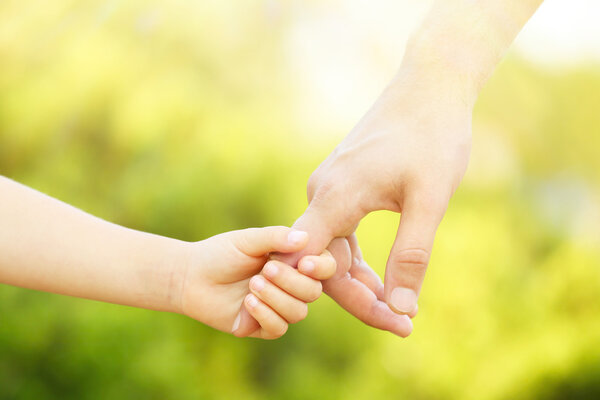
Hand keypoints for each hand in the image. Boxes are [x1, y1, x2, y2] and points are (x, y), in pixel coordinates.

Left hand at [177, 226, 335, 338]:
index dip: (321, 267)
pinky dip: (266, 315)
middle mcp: (291, 286)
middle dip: (292, 282)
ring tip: (253, 285)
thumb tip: (305, 238)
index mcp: (293, 262)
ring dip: (277, 298)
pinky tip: (248, 303)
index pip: (324, 267)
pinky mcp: (262, 327)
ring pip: (298, 312)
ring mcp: (278, 307)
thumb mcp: (248, 240)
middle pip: (313, 292)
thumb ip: (276, 238)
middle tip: (266, 269)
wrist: (191, 276)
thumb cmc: (221, 253)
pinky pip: (278, 328)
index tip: (304, 263)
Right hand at [283, 74, 471, 333]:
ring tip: (397, 308)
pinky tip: (381, 278)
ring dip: (359, 282)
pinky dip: (357, 260)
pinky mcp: (340, 185)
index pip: (317, 269)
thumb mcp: (430, 199)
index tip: (392, 323)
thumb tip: (403, 309)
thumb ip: (412, 255)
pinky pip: (338, 234)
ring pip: (331, 251)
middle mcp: (320, 194)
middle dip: (362, 298)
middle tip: (404, 324)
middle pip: (324, 264)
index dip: (351, 302)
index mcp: (333, 198)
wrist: (428, 87)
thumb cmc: (433, 137)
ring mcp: (328, 188)